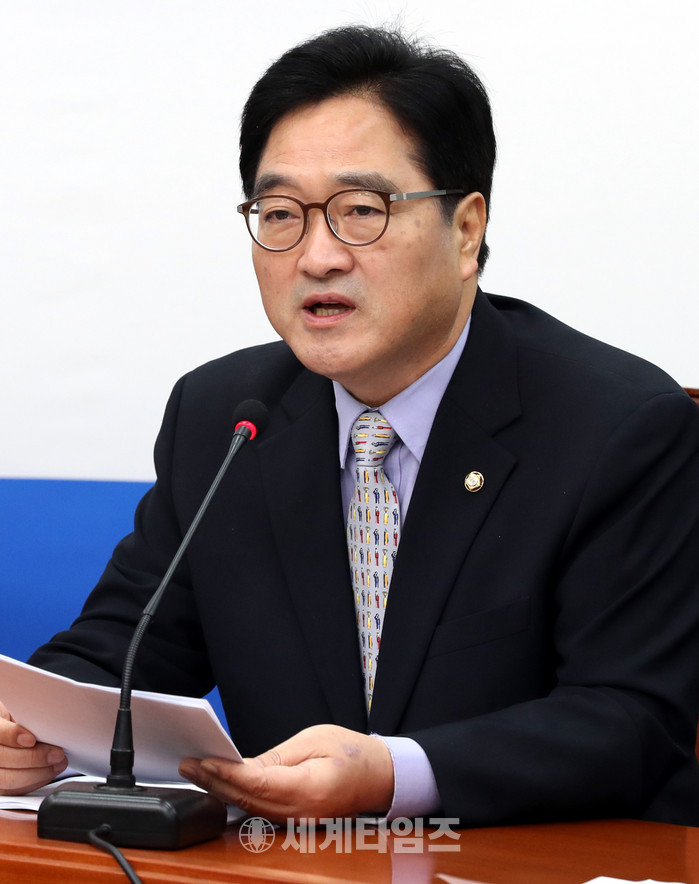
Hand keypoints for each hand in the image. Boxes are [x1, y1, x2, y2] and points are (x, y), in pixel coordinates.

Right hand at [0, 701, 67, 794]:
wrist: (11, 729)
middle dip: (32, 758)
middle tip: (57, 754)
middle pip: (2, 759)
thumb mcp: (20, 709)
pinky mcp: (0, 785)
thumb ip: (28, 716)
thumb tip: (49, 721)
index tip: (31, 739)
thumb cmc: (19, 716)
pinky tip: (50, 772)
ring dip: (38, 773)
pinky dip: (35, 782)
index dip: (12, 736)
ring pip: (7, 779)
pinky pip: (15, 790)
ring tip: (59, 763)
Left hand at [179, 724, 393, 822]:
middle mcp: (300, 814)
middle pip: (247, 800)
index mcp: (309, 789)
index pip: (257, 783)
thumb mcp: (316, 740)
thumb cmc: (354, 753)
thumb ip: (277, 756)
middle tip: (188, 765)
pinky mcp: (294, 822)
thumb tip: (242, 765)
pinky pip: (260, 812)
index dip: (227, 773)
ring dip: (221, 792)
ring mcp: (297, 823)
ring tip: (196, 772)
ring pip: (250, 809)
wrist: (382, 777)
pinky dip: (237, 799)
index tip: (204, 760)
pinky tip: (221, 786)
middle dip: (214, 783)